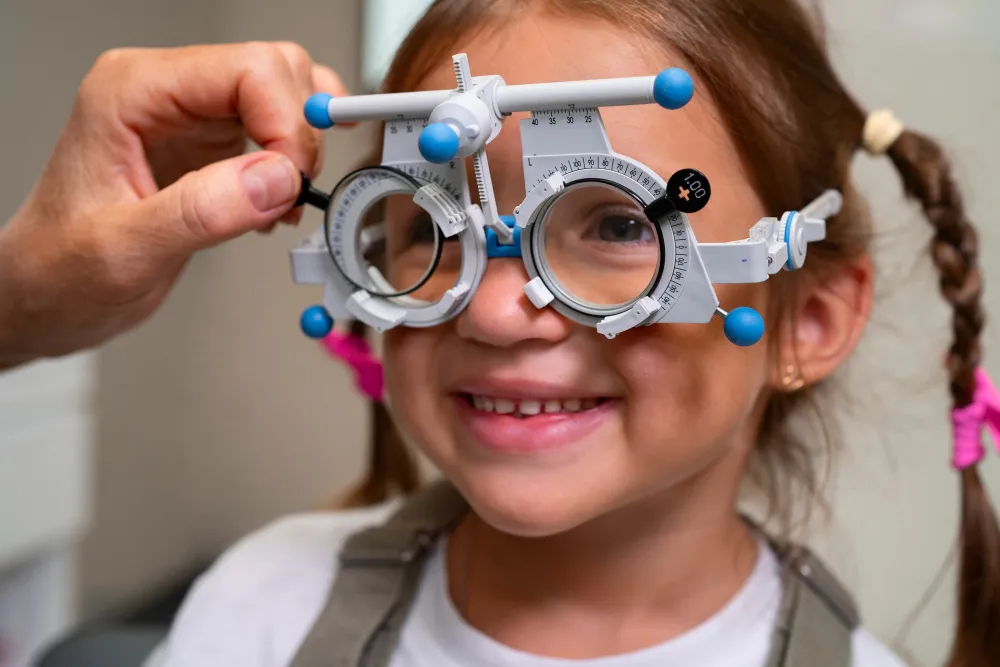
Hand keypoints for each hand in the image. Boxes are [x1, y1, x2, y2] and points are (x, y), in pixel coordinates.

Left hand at [0, 42, 344, 368]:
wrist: (50, 292)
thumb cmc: (61, 267)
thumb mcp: (126, 249)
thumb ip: (201, 210)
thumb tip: (274, 178)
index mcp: (130, 93)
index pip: (243, 69)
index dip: (285, 122)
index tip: (291, 180)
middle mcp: (164, 92)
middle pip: (273, 70)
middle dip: (300, 133)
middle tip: (294, 191)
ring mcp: (191, 115)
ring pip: (285, 93)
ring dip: (305, 146)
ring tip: (287, 198)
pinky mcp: (213, 143)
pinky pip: (278, 130)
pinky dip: (298, 161)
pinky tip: (282, 199)